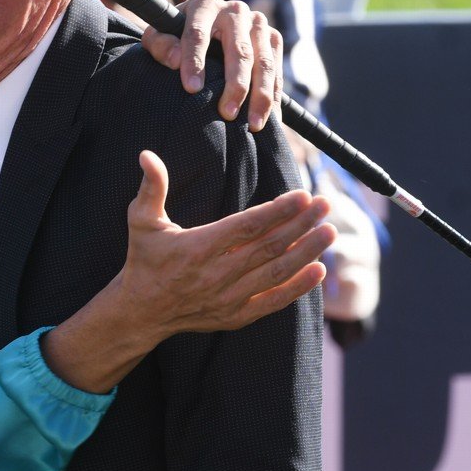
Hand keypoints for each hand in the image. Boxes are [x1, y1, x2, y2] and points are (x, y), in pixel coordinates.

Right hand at [43, 151, 333, 392]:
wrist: (142, 311)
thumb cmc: (144, 259)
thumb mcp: (141, 221)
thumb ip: (151, 187)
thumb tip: (146, 155)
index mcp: (196, 248)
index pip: (247, 226)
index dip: (278, 211)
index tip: (303, 196)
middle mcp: (215, 275)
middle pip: (268, 247)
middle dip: (301, 225)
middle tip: (326, 205)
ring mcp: (228, 298)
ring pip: (276, 272)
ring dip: (307, 252)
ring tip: (329, 232)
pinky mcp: (236, 316)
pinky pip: (273, 301)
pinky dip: (298, 287)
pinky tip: (318, 270)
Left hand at [140, 0, 282, 130]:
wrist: (206, 26)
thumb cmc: (177, 34)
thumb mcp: (160, 34)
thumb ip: (159, 44)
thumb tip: (174, 60)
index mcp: (205, 3)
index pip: (198, 34)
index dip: (194, 62)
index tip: (191, 89)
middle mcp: (235, 9)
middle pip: (239, 51)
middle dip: (235, 85)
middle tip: (227, 114)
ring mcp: (258, 23)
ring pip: (264, 62)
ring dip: (261, 95)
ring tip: (254, 124)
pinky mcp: (273, 38)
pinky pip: (277, 69)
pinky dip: (274, 95)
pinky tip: (270, 118)